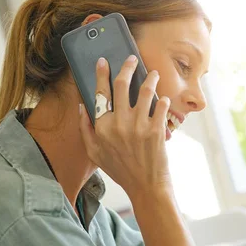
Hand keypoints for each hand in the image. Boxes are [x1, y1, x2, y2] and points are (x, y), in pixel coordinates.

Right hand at [79, 56, 171, 198]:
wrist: (146, 186)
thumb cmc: (120, 170)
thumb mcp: (95, 153)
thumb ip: (86, 129)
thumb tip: (82, 107)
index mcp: (102, 127)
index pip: (100, 93)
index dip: (101, 74)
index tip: (103, 62)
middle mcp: (119, 124)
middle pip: (121, 85)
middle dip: (126, 67)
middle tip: (131, 59)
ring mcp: (138, 126)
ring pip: (144, 91)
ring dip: (149, 78)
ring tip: (152, 74)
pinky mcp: (156, 130)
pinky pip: (161, 106)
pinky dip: (163, 99)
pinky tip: (163, 98)